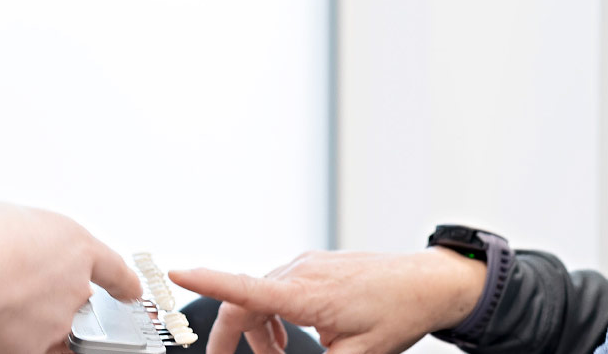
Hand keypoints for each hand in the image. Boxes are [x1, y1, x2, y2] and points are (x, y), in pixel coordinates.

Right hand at [0, 199, 142, 353]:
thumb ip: (13, 225)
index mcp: (79, 247)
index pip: (114, 270)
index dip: (124, 283)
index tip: (132, 294)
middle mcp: (77, 285)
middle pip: (77, 300)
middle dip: (56, 298)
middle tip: (19, 288)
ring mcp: (60, 319)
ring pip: (53, 325)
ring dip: (33, 319)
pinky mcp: (37, 347)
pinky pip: (33, 348)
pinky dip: (15, 340)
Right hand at [169, 248, 486, 353]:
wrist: (431, 283)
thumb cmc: (399, 315)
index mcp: (307, 294)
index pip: (244, 288)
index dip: (206, 280)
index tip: (175, 272)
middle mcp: (302, 271)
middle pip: (242, 301)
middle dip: (229, 336)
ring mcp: (308, 263)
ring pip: (259, 294)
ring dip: (256, 327)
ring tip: (275, 353)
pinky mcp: (316, 263)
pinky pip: (278, 285)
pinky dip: (273, 311)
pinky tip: (290, 332)